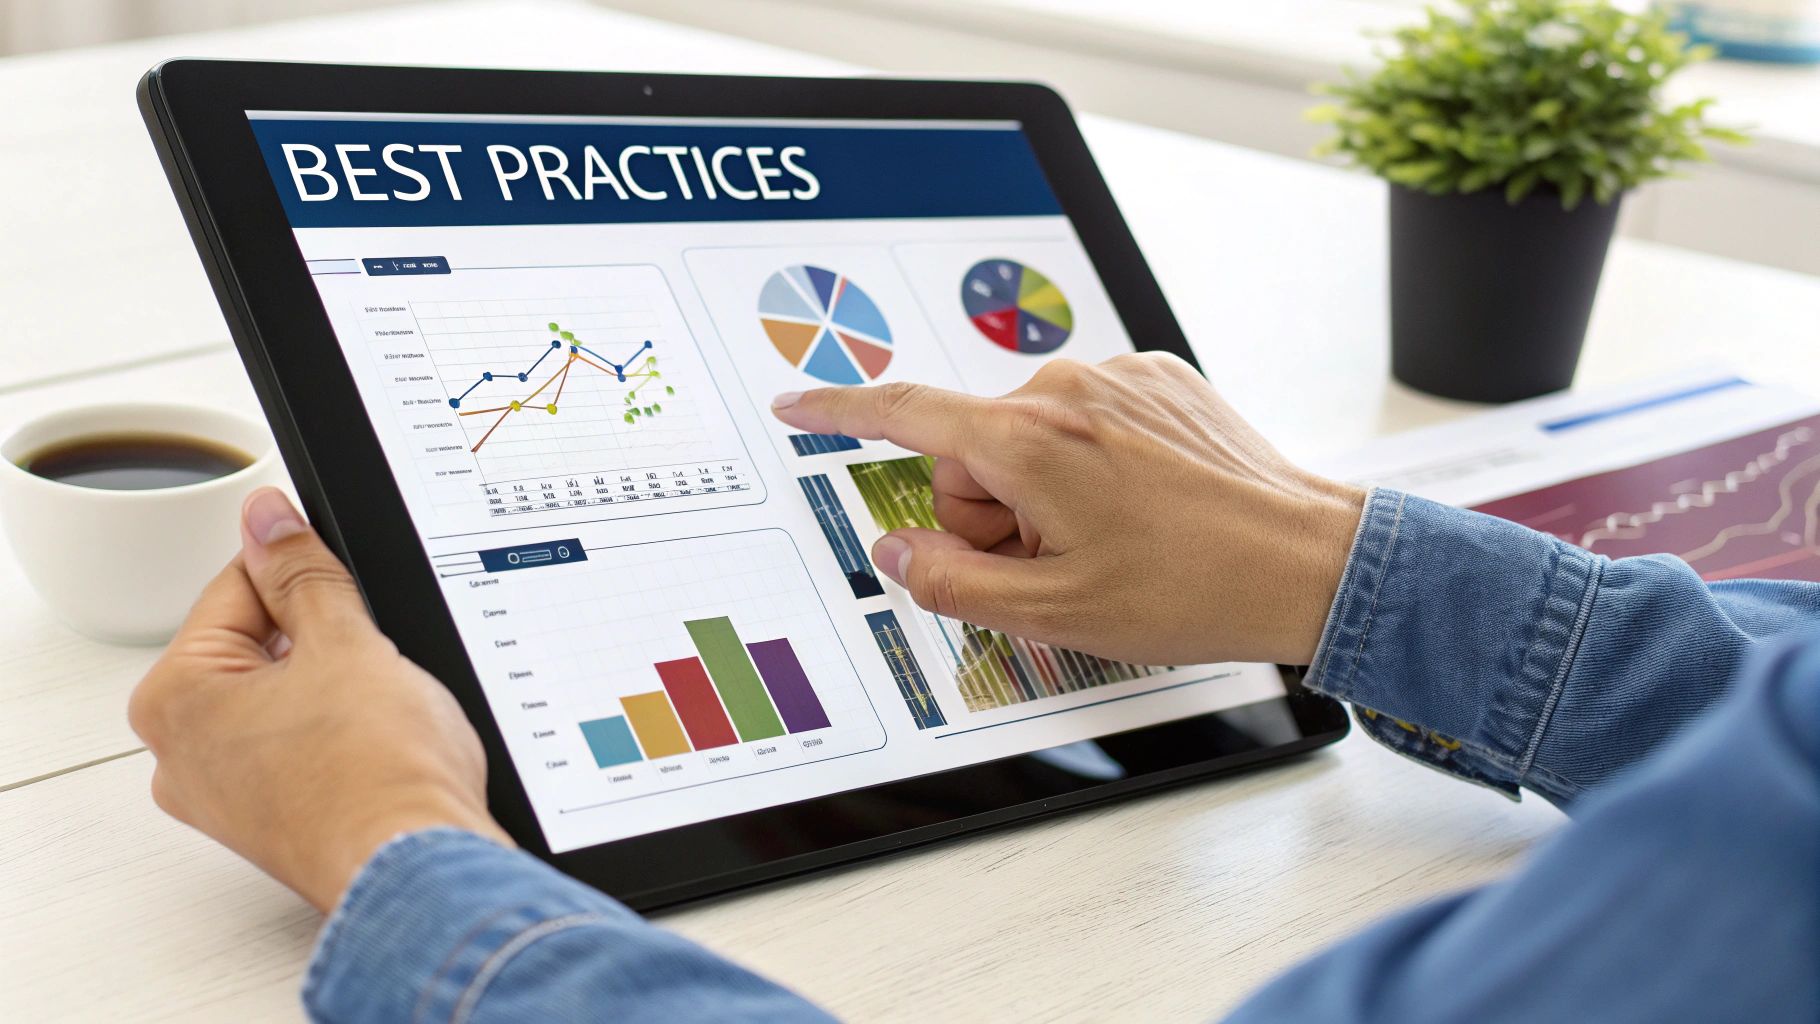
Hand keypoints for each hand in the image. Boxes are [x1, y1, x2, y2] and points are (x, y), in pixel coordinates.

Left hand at [128, 488, 510, 911]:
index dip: (306, 574)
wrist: (423, 866)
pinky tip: (381, 743)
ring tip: (381, 707)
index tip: (345, 577)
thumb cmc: (379, 776)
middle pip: (258, 646)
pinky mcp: (273, 823)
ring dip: (335, 687)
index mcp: (175, 698)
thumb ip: (301, 571)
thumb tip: (268, 518)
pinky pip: (302, 748)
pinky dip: (341, 735)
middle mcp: (182, 755)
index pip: (240, 587)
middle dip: (322, 639)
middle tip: (373, 657)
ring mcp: (227, 797)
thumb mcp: (346, 641)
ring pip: (285, 698)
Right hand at [772, 354, 1365, 665]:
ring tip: (1112, 538)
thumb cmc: (1192, 588)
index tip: (797, 405)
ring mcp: (1118, 377)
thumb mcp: (1051, 615)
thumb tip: (898, 551)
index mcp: (1028, 441)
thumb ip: (949, 582)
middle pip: (973, 451)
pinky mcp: (1159, 378)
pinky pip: (1086, 418)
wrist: (1308, 562)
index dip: (840, 413)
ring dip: (1046, 491)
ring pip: (1029, 437)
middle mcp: (1066, 389)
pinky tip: (1142, 505)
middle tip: (1056, 563)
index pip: (905, 413)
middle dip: (994, 511)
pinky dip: (1093, 463)